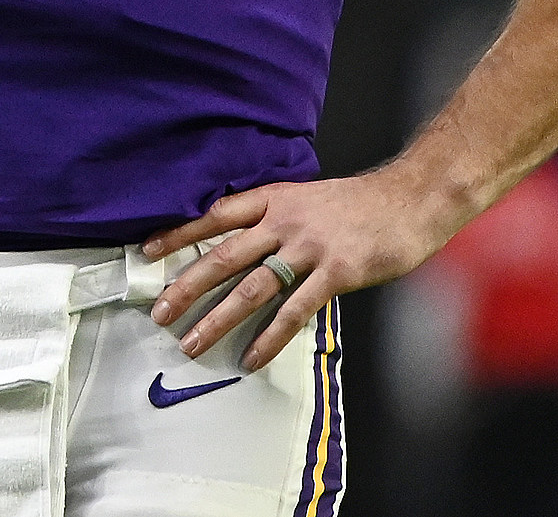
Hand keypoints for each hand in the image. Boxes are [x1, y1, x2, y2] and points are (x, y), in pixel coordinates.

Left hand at [141, 168, 459, 372]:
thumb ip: (273, 218)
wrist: (410, 199)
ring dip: (217, 319)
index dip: (179, 234)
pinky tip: (251, 358)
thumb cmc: (358, 203)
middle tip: (158, 312)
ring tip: (192, 342)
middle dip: (186, 287)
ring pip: (251, 288)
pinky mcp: (336, 273)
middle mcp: (283, 222)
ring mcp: (309, 248)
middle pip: (223, 257)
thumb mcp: (305, 198)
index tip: (147, 252)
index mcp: (272, 200)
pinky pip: (294, 311)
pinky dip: (270, 337)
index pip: (214, 216)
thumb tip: (240, 242)